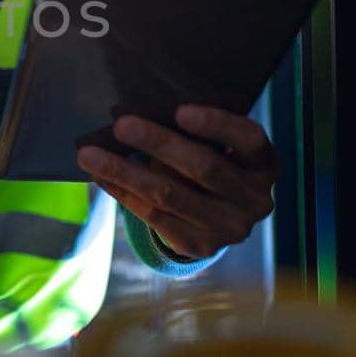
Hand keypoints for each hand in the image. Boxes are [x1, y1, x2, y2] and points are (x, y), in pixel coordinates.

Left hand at [76, 104, 279, 260]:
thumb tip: (141, 113)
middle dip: (159, 143)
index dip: (216, 125)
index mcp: (265, 163)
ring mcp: (230, 228)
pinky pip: (154, 216)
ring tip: (90, 154)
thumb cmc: (214, 159)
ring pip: (170, 195)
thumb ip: (196, 132)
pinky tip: (101, 176)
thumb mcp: (220, 145)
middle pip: (204, 168)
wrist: (220, 215)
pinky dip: (123, 193)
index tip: (180, 111)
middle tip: (121, 125)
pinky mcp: (200, 245)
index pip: (248, 139)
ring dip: (125, 172)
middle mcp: (255, 199)